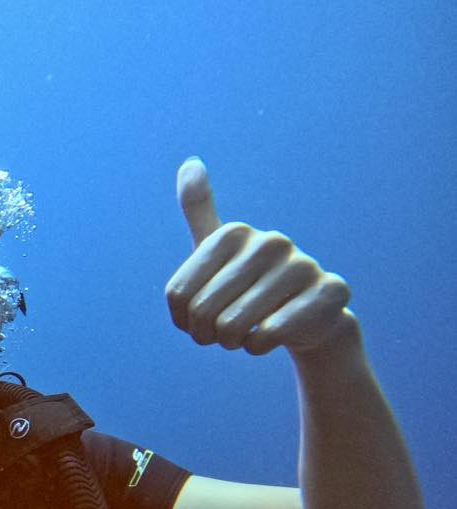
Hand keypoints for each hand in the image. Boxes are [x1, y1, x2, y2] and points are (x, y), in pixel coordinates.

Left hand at [166, 157, 352, 355]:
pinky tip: (270, 338)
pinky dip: (259, 347)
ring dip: (233, 342)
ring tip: (247, 333)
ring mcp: (303, 265)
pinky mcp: (330, 292)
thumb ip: (199, 209)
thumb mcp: (218, 251)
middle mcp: (270, 242)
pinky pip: (269, 335)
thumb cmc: (250, 285)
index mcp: (234, 233)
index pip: (178, 295)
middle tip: (223, 333)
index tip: (198, 317)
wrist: (305, 316)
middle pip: (203, 312)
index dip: (183, 320)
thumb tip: (190, 161)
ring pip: (233, 325)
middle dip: (207, 334)